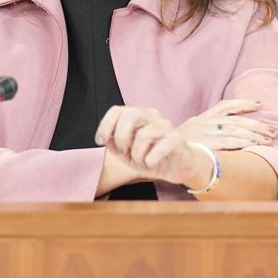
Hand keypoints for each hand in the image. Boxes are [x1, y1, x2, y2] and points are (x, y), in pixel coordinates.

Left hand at [95, 106, 213, 188]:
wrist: (177, 168)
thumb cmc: (151, 158)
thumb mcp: (127, 155)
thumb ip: (114, 145)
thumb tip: (105, 137)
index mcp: (138, 117)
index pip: (117, 110)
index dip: (105, 125)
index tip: (99, 141)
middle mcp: (152, 117)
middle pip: (130, 114)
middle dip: (121, 137)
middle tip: (124, 152)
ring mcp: (166, 126)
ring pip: (144, 134)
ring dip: (138, 154)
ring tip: (143, 160)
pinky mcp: (177, 139)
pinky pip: (160, 147)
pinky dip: (151, 159)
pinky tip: (152, 163)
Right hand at [177, 99, 277, 149]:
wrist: (156, 152)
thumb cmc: (173, 148)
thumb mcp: (187, 134)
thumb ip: (203, 130)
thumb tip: (221, 132)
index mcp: (201, 118)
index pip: (225, 106)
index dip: (242, 104)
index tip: (259, 103)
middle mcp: (204, 122)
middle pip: (235, 120)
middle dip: (256, 124)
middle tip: (273, 130)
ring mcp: (203, 133)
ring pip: (235, 130)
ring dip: (254, 135)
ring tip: (269, 139)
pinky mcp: (204, 144)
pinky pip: (227, 142)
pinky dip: (242, 142)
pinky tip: (254, 144)